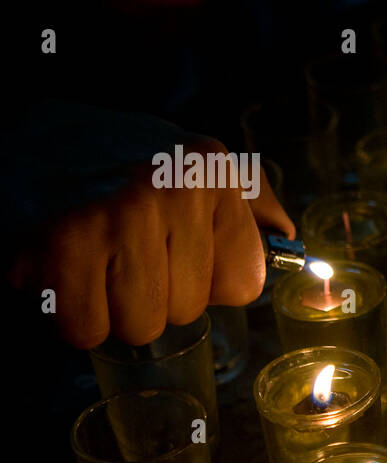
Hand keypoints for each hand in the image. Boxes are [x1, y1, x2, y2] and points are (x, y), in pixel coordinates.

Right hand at [24, 137, 293, 347]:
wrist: (26, 136)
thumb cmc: (118, 159)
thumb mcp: (197, 159)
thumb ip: (251, 201)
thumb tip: (284, 241)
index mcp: (213, 173)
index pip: (244, 284)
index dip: (207, 283)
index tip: (175, 255)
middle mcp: (174, 191)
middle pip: (187, 310)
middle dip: (153, 295)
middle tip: (122, 254)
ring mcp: (120, 216)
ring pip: (139, 326)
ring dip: (110, 308)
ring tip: (92, 263)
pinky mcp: (63, 242)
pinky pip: (85, 327)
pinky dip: (69, 313)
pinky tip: (62, 273)